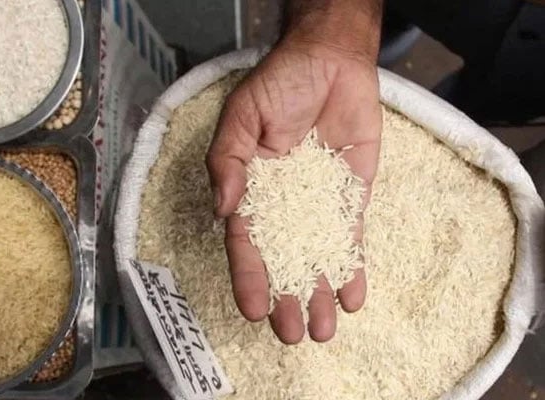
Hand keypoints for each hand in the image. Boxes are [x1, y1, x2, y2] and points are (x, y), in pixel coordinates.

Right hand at [206, 0, 382, 343]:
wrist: (330, 61)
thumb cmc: (279, 84)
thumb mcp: (242, 117)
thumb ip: (229, 161)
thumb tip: (224, 209)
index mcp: (250, 190)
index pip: (247, 242)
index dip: (249, 276)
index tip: (253, 310)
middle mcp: (283, 205)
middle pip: (285, 259)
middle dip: (288, 297)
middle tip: (294, 335)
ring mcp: (318, 203)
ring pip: (319, 257)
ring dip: (321, 293)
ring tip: (325, 330)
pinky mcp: (350, 197)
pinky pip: (351, 238)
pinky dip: (353, 268)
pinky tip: (354, 298)